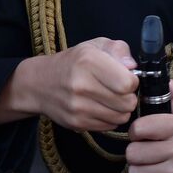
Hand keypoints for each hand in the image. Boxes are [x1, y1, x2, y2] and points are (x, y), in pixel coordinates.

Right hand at [0, 37, 137, 130]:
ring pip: (121, 117)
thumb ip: (118, 50)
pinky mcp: (76, 123)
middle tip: (118, 90)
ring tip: (110, 99)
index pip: (127, 83)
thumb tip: (132, 67)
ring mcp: (78, 107)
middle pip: (127, 103)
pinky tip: (100, 107)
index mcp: (88, 61)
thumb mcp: (94, 46)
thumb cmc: (72, 62)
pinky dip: (110, 118)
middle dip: (128, 96)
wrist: (39, 83)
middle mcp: (81, 85)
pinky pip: (109, 126)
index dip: (132, 81)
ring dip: (121, 109)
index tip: (125, 78)